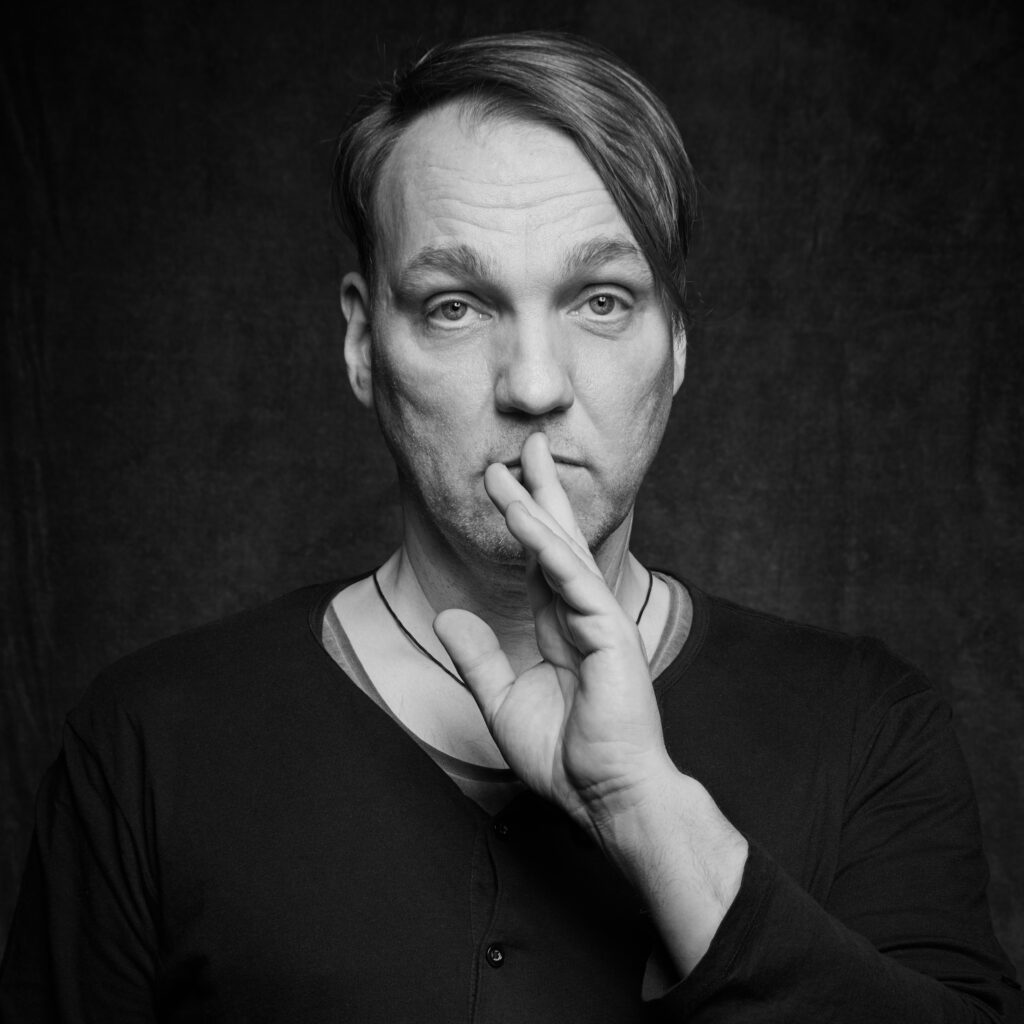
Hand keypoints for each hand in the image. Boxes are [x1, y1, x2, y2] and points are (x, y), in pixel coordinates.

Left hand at [434, 432, 746, 974]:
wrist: (604, 794)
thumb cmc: (565, 755)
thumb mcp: (502, 702)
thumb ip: (478, 658)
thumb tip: (448, 617)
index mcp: (560, 627)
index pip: (540, 561)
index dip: (524, 520)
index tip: (506, 481)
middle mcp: (580, 614)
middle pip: (557, 539)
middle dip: (541, 491)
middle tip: (527, 445)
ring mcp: (597, 619)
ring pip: (564, 549)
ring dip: (538, 504)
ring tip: (516, 463)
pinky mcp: (608, 632)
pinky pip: (573, 579)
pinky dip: (548, 546)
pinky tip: (526, 517)